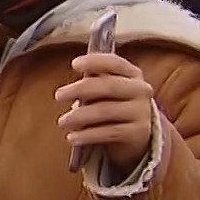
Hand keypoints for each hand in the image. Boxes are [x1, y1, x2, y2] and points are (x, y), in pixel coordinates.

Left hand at [55, 52, 157, 173]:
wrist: (136, 135)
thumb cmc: (113, 104)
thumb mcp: (106, 91)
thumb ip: (92, 84)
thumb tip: (69, 90)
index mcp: (132, 73)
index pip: (114, 63)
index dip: (95, 62)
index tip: (74, 64)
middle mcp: (141, 90)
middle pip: (109, 86)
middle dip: (80, 89)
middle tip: (58, 96)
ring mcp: (142, 112)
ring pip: (106, 110)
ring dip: (80, 116)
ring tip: (62, 122)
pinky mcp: (138, 133)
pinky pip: (109, 132)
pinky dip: (88, 135)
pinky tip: (72, 138)